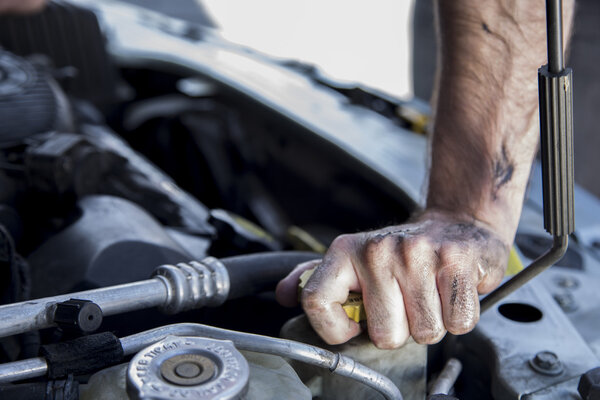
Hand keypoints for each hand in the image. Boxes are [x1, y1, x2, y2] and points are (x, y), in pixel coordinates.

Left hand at [276, 209, 508, 347]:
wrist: (455, 223)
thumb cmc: (401, 252)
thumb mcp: (352, 259)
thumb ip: (315, 278)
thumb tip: (283, 295)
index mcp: (345, 250)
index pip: (316, 302)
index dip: (333, 329)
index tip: (352, 329)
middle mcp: (378, 250)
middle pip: (384, 334)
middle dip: (400, 330)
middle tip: (405, 303)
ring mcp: (418, 253)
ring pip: (424, 332)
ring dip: (431, 323)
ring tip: (428, 295)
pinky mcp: (455, 260)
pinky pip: (458, 322)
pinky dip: (458, 316)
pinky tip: (449, 292)